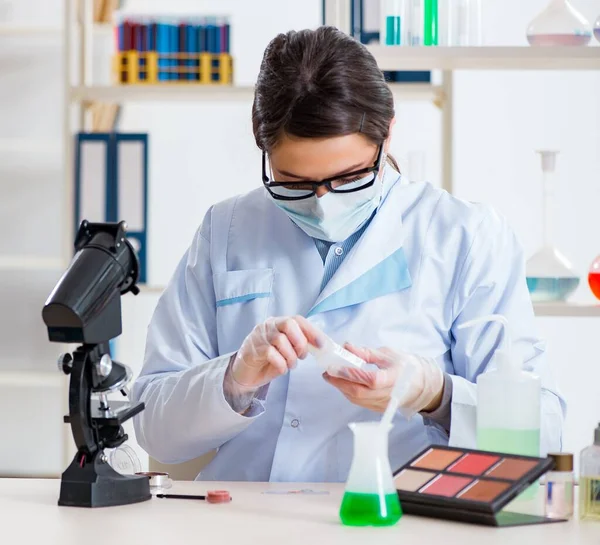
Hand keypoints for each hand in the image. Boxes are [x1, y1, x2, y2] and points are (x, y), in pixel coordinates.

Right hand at [229, 316, 321, 391]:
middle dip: (300, 342)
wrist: (244, 373)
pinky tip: (281, 369)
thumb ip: (298, 343)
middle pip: (289, 324)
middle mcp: (268, 326)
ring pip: (281, 340)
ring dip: (291, 357)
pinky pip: (272, 354)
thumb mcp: (286, 349)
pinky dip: (281, 364)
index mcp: (278, 323)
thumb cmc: (268, 360)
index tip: (321, 345)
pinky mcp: (253, 350)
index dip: (311, 331)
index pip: (297, 319)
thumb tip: (319, 346)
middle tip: (302, 356)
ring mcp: (259, 337)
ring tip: (290, 365)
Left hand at [322, 344, 443, 415]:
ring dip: (341, 388)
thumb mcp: (387, 354)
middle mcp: (390, 394)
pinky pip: (359, 403)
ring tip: (331, 376)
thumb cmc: (403, 365)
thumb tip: (346, 347)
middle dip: (340, 382)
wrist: (419, 384)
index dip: (352, 374)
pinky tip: (342, 384)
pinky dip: (348, 393)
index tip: (336, 366)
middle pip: (360, 393)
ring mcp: (384, 404)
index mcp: (395, 377)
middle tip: (327, 372)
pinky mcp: (378, 409)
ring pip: (357, 399)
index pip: (371, 379)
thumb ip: (366, 353)